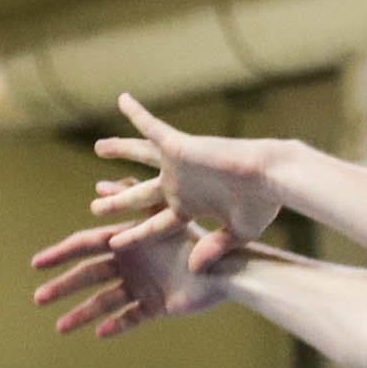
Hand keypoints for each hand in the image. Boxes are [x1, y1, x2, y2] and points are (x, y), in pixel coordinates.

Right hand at [31, 212, 233, 336]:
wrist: (228, 269)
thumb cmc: (196, 240)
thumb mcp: (163, 216)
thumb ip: (134, 199)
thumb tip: (99, 186)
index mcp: (126, 241)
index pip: (86, 246)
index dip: (61, 254)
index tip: (36, 263)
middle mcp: (129, 264)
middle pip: (88, 276)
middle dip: (63, 286)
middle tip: (38, 298)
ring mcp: (140, 286)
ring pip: (104, 302)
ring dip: (82, 314)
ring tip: (60, 328)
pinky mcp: (155, 307)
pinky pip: (130, 318)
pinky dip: (115, 326)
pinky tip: (99, 334)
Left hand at [86, 93, 289, 269]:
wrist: (271, 177)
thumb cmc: (261, 205)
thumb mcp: (237, 233)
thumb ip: (213, 247)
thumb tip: (193, 268)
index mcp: (192, 206)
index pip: (157, 222)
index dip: (136, 233)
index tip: (115, 242)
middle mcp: (181, 183)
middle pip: (141, 192)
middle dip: (118, 198)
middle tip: (95, 204)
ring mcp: (178, 164)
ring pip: (141, 154)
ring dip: (120, 150)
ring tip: (99, 148)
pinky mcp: (180, 145)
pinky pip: (152, 126)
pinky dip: (137, 113)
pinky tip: (122, 99)